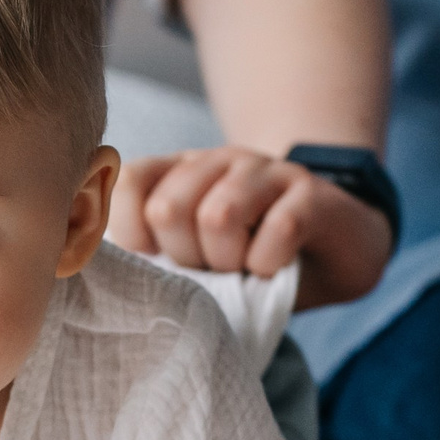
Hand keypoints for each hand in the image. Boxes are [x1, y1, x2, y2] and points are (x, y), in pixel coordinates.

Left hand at [107, 146, 393, 307]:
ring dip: (228, 262)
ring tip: (243, 270)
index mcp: (180, 172)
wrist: (338, 247)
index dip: (132, 235)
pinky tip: (274, 268)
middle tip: (210, 272)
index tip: (158, 263)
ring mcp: (265, 170)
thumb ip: (152, 258)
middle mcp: (218, 161)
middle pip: (168, 209)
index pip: (128, 183)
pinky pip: (279, 230)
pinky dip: (269, 263)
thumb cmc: (252, 259)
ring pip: (219, 215)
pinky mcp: (310, 191)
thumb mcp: (194, 258)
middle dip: (184, 259)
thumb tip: (101, 279)